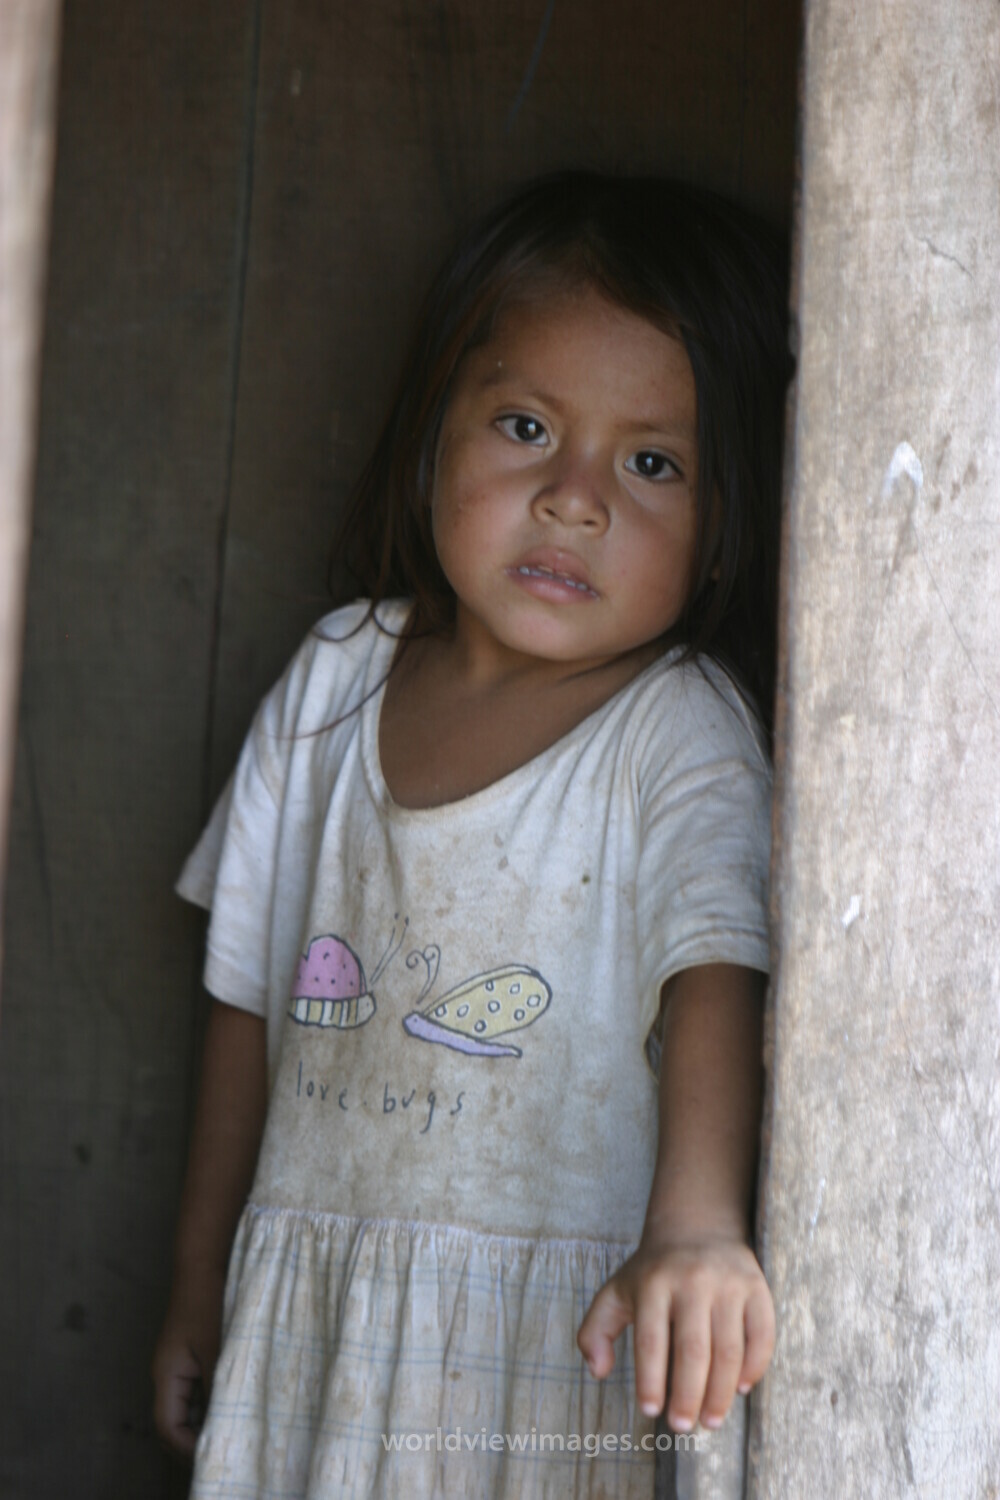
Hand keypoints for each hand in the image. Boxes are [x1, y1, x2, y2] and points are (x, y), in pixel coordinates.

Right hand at [151, 1265, 225, 1458]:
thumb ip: (217, 1387)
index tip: (214, 1452)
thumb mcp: (216, 1348)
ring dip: (206, 1418)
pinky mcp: (192, 1354)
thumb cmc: (207, 1302)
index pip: (167, 1426)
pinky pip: (198, 1387)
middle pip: (174, 1421)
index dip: (187, 1446)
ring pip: (188, 1405)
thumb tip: (223, 1424)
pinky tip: (235, 1399)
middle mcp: (168, 1374)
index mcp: (166, 1375)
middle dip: (196, 1438)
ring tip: (234, 1429)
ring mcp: (179, 1364)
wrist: (203, 1263)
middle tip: (227, 1447)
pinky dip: (212, 1399)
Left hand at [577, 1230, 773, 1431]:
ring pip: (729, 1349)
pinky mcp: (755, 1287)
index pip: (652, 1340)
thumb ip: (595, 1330)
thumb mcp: (616, 1291)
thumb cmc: (652, 1271)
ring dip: (721, 1392)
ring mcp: (728, 1283)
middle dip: (689, 1395)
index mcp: (654, 1283)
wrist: (697, 1224)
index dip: (651, 1380)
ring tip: (711, 1420)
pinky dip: (754, 1367)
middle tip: (683, 1427)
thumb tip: (598, 1371)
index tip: (650, 1411)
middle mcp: (692, 1281)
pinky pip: (761, 1335)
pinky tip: (741, 1389)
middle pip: (694, 1350)